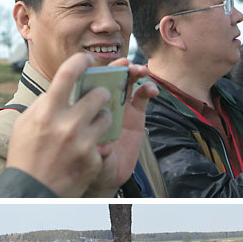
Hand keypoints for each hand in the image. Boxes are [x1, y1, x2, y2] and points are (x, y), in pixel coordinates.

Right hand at [4, 52, 156, 195]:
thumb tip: (59, 88)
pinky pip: (103, 143)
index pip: (69, 72)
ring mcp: (83, 144)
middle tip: (99, 96)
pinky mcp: (93, 161)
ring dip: (102, 118)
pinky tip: (83, 153)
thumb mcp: (25, 124)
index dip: (80, 61)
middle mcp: (67, 125)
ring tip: (92, 125)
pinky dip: (96, 146)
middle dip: (101, 93)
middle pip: (99, 94)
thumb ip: (43, 103)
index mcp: (48, 111)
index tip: (86, 59)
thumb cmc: (25, 155)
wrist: (30, 194)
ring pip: (107, 117)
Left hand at [99, 63, 157, 194]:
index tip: (104, 68)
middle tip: (127, 66)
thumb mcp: (94, 161)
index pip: (91, 84)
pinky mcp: (136, 114)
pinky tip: (153, 90)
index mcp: (89, 109)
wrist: (108, 176)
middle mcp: (104, 105)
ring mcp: (121, 107)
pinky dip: (148, 89)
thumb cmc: (93, 164)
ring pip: (127, 83)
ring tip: (141, 71)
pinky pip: (142, 97)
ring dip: (134, 72)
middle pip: (110, 78)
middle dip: (119, 68)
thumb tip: (103, 148)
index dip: (97, 72)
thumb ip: (99, 154)